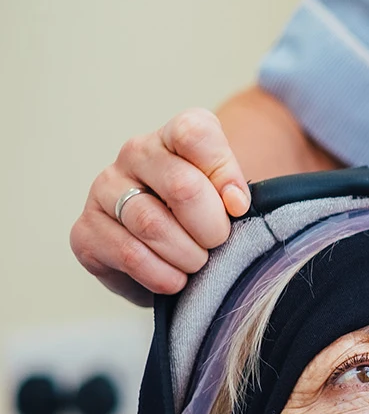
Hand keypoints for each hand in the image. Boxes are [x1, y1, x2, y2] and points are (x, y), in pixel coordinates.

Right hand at [70, 108, 249, 305]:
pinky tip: (174, 279)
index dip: (225, 174)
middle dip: (212, 229)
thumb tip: (235, 202)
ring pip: (153, 224)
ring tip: (196, 264)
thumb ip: (238, 192)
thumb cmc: (207, 221)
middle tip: (217, 245)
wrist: (172, 257)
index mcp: (174, 136)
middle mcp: (135, 154)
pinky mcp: (85, 231)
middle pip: (182, 186)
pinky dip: (162, 276)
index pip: (195, 133)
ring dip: (188, 256)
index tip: (238, 207)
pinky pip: (130, 255)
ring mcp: (104, 190)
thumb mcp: (232, 201)